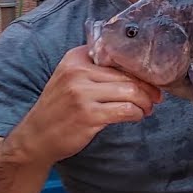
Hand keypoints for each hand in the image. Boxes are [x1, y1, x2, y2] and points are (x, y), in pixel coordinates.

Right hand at [18, 46, 163, 162]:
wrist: (36, 136)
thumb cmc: (59, 108)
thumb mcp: (70, 78)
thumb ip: (96, 69)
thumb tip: (136, 70)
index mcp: (76, 58)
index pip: (118, 56)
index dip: (138, 68)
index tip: (149, 78)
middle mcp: (78, 72)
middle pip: (128, 75)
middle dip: (148, 87)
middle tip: (156, 97)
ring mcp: (82, 94)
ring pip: (131, 92)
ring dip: (145, 102)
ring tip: (148, 108)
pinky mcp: (89, 115)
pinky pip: (125, 110)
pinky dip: (137, 113)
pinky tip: (137, 116)